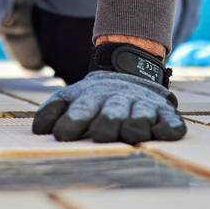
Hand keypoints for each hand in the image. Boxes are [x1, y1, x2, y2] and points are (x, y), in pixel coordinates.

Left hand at [32, 70, 185, 142]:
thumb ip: (52, 111)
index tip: (61, 136)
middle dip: (106, 124)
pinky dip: (168, 128)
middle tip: (99, 135)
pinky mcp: (165, 115)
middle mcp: (118, 103)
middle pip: (111, 115)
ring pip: (140, 118)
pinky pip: (171, 124)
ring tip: (129, 132)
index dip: (71, 122)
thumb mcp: (71, 97)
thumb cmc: (95, 97)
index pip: (80, 110)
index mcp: (93, 99)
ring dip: (135, 126)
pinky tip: (161, 131)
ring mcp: (142, 108)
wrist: (130, 72)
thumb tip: (38, 130)